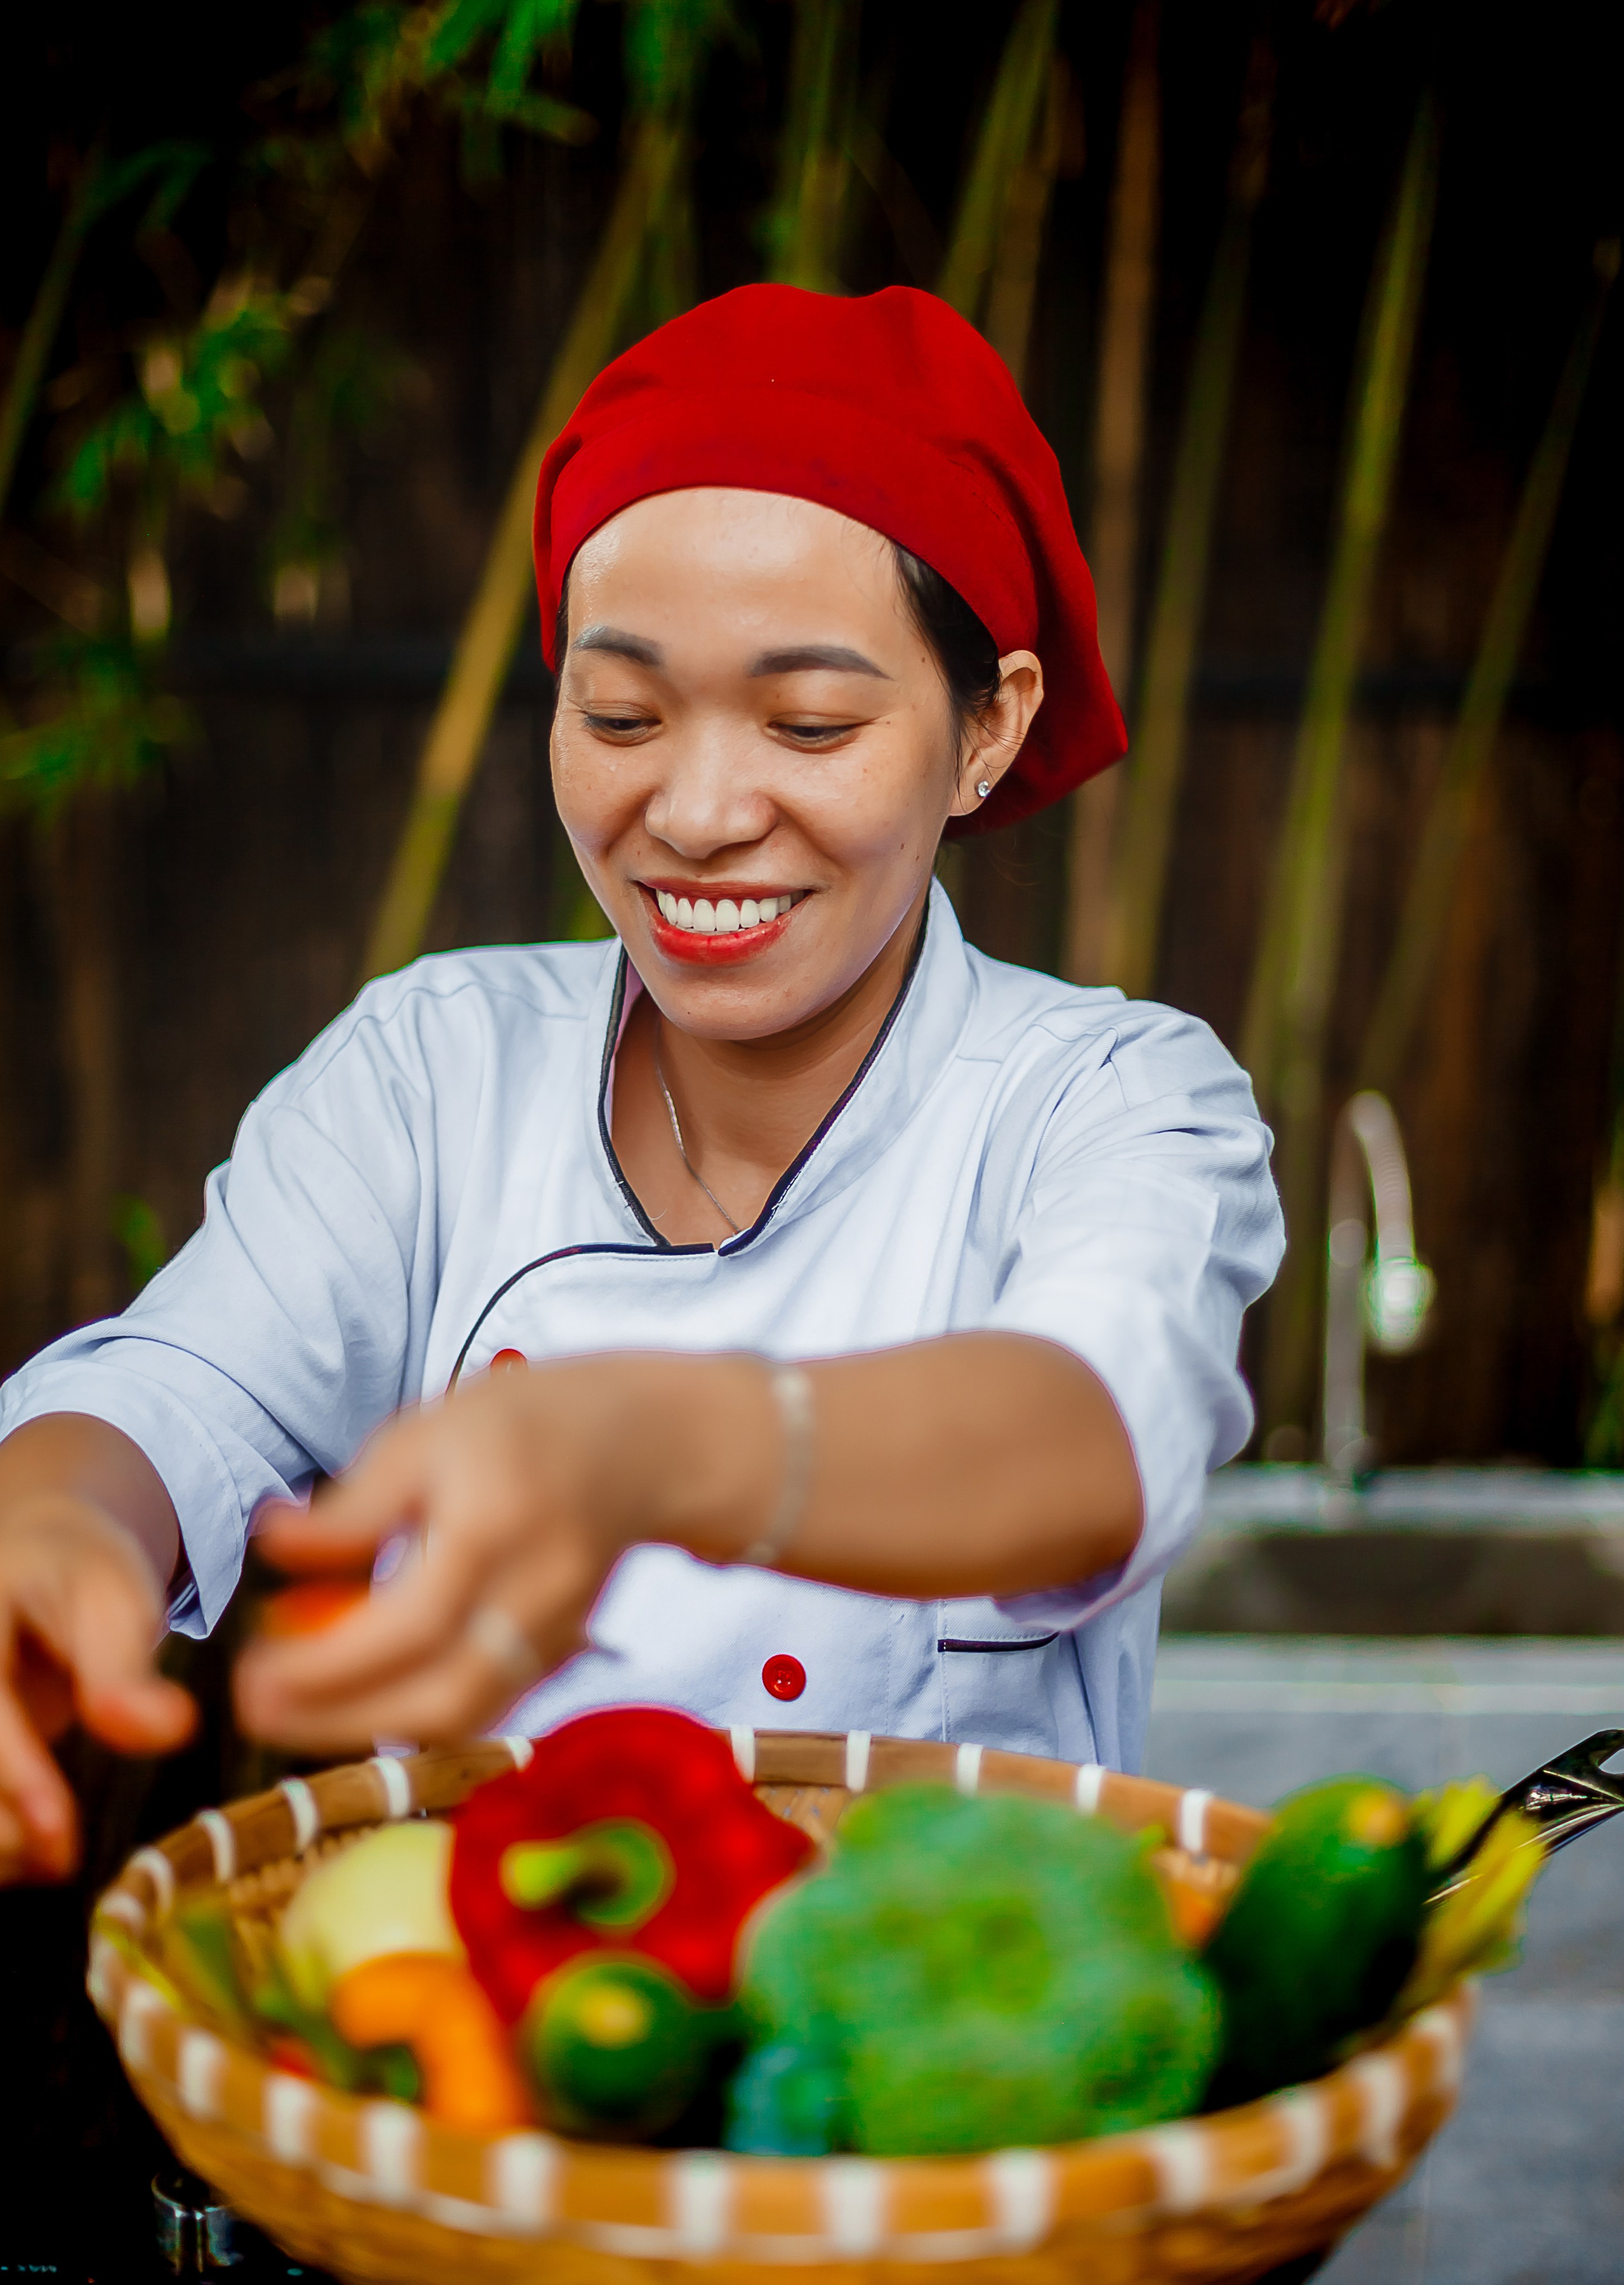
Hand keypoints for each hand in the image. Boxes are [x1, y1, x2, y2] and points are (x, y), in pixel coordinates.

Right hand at [0, 1495, 195, 1880]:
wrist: (31, 1557)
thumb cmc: (78, 1576)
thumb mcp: (113, 1599)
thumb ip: (127, 1669)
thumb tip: (169, 1730)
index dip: (15, 1777)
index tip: (58, 1838)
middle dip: (2, 1827)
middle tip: (65, 1856)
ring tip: (54, 1855)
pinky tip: (32, 1846)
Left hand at [234, 1354, 772, 1754]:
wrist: (640, 1442)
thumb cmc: (523, 1425)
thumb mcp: (425, 1434)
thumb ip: (352, 1505)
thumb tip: (272, 1548)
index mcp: (496, 1527)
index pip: (409, 1627)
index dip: (325, 1667)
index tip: (250, 1673)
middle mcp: (536, 1593)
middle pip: (442, 1699)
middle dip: (338, 1722)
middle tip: (256, 1712)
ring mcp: (558, 1633)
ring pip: (464, 1717)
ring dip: (370, 1727)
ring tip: (293, 1709)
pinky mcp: (560, 1654)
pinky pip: (483, 1707)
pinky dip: (415, 1714)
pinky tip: (362, 1695)